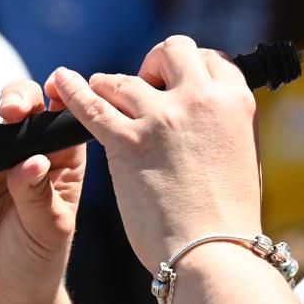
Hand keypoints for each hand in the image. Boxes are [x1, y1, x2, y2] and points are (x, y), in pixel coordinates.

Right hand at [0, 81, 85, 303]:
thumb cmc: (36, 259)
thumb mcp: (48, 229)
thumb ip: (38, 195)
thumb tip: (31, 162)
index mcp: (59, 157)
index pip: (58, 118)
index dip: (58, 99)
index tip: (53, 90)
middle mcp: (21, 150)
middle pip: (17, 109)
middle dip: (13, 99)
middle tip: (8, 111)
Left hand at [47, 35, 260, 272]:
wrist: (213, 252)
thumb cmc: (230, 220)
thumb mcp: (243, 158)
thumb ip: (224, 128)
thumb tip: (208, 119)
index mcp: (237, 102)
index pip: (212, 61)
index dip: (193, 68)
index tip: (179, 82)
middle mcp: (201, 99)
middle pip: (172, 51)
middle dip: (155, 63)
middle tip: (147, 83)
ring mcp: (162, 117)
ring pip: (125, 79)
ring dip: (112, 86)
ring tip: (102, 96)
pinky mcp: (127, 141)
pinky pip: (92, 104)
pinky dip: (73, 90)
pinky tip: (60, 82)